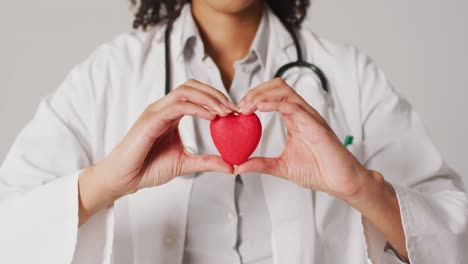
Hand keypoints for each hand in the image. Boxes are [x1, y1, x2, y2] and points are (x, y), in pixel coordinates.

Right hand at [79, 80, 235, 223]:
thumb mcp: (185, 164)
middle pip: (192, 86)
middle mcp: (163, 109)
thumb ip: (207, 161)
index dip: (217, 99)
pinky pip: (177, 106)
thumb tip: (231, 166)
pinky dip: (197, 108)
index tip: (235, 112)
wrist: (124, 180)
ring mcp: (156, 112)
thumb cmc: (147, 168)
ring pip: (185, 91)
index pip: (195, 94)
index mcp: (171, 115)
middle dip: (216, 94)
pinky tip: (212, 117)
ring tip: (226, 111)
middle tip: (234, 108)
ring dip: (209, 98)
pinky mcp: (151, 120)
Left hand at [237, 78, 371, 199]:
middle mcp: (301, 114)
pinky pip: (293, 106)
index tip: (238, 111)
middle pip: (277, 86)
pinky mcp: (315, 124)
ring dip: (262, 94)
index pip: (272, 96)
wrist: (341, 181)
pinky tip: (260, 108)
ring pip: (284, 90)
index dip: (254, 97)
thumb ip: (261, 164)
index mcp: (294, 119)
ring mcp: (309, 117)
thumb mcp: (282, 167)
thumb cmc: (319, 171)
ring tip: (246, 106)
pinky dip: (275, 104)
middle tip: (240, 106)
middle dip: (255, 91)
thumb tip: (238, 166)